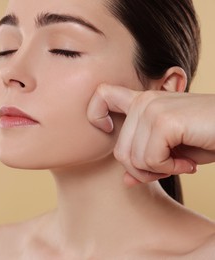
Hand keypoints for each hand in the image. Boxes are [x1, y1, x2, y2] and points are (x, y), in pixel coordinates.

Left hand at [87, 84, 214, 185]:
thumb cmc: (208, 138)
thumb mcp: (171, 152)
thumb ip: (145, 162)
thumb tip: (126, 180)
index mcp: (143, 101)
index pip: (102, 95)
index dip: (96, 115)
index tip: (107, 129)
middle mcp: (144, 101)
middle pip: (119, 151)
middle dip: (144, 169)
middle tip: (171, 164)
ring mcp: (152, 108)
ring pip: (133, 159)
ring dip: (159, 170)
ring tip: (182, 161)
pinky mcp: (164, 120)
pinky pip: (150, 159)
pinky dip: (169, 168)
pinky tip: (188, 162)